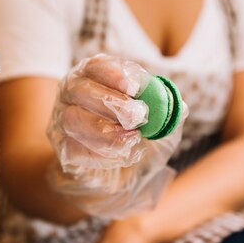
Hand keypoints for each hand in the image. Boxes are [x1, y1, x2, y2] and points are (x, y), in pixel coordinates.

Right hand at [46, 54, 187, 218]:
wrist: (117, 177)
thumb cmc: (137, 139)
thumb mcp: (160, 125)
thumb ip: (169, 114)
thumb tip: (181, 108)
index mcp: (96, 76)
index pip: (96, 66)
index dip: (114, 73)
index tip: (135, 87)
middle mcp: (73, 94)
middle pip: (80, 89)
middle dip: (112, 102)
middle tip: (138, 116)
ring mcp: (62, 121)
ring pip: (73, 119)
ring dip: (106, 130)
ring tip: (132, 139)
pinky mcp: (62, 149)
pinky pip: (74, 148)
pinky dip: (100, 154)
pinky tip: (121, 156)